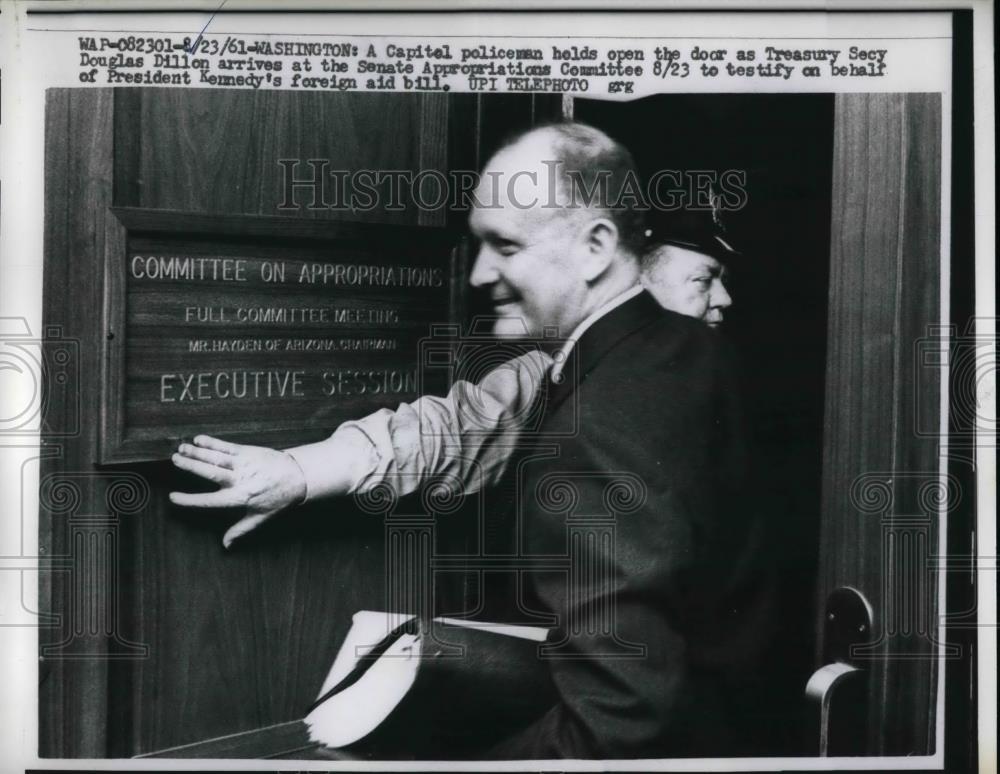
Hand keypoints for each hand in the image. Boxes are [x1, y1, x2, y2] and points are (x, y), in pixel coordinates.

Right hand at [169, 435, 307, 547]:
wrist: (298, 476)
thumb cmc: (279, 499)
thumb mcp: (261, 517)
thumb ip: (241, 530)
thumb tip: (225, 545)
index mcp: (240, 498)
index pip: (209, 501)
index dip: (190, 500)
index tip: (173, 497)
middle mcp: (240, 480)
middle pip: (210, 472)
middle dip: (191, 466)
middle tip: (174, 460)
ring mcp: (244, 463)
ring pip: (216, 457)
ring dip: (197, 452)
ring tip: (180, 449)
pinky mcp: (248, 452)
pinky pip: (227, 446)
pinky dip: (212, 442)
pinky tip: (198, 439)